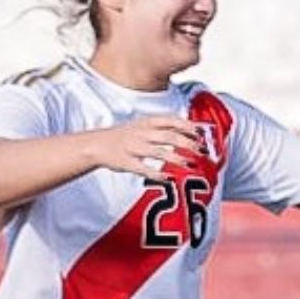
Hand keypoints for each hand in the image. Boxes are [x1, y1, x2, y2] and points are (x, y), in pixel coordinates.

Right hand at [89, 116, 204, 176]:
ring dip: (177, 158)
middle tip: (202, 152)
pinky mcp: (127, 163)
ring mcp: (134, 148)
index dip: (188, 127)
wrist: (97, 144)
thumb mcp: (143, 125)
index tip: (201, 134)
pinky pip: (143, 169)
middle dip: (188, 144)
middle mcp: (142, 133)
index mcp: (147, 122)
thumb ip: (165, 126)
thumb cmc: (126, 135)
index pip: (171, 121)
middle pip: (169, 137)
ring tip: (191, 165)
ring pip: (159, 152)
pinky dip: (157, 174)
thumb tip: (192, 129)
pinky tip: (169, 178)